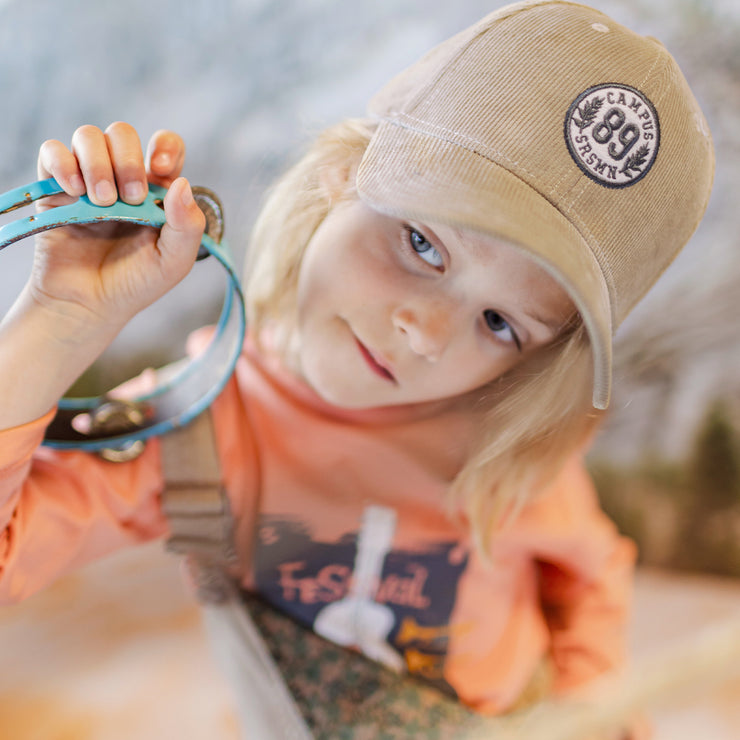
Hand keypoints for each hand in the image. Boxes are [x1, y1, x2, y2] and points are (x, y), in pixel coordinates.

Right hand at [30, 122, 205, 342]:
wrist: (90, 304)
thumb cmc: (136, 283)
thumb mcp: (175, 261)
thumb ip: (188, 225)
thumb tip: (182, 183)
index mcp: (157, 190)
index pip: (165, 147)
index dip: (165, 145)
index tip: (160, 168)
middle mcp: (123, 178)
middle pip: (122, 134)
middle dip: (128, 161)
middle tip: (130, 200)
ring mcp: (88, 179)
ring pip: (88, 136)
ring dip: (97, 164)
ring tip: (101, 202)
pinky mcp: (56, 188)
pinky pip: (52, 152)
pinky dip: (63, 163)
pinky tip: (74, 190)